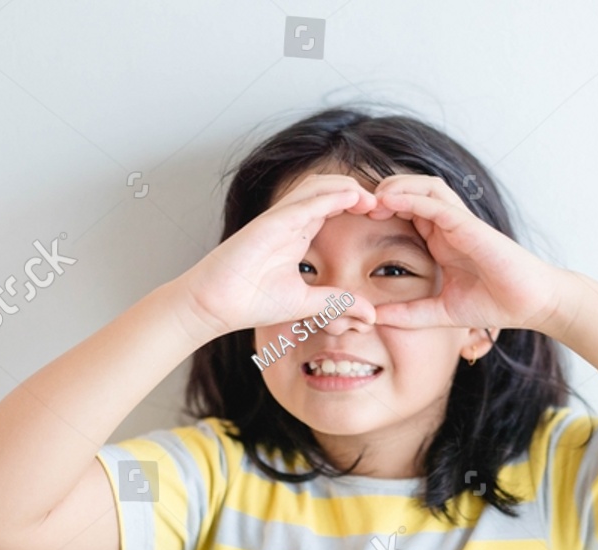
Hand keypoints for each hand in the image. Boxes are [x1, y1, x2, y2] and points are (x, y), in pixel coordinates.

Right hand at [178, 174, 379, 336]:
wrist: (213, 306)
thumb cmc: (250, 302)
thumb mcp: (306, 304)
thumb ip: (336, 303)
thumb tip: (370, 315)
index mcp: (297, 234)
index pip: (332, 207)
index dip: (357, 205)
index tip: (382, 215)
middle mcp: (290, 221)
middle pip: (328, 189)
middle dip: (357, 191)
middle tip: (384, 203)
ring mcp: (279, 219)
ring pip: (318, 186)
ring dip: (348, 187)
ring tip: (373, 198)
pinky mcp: (270, 223)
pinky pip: (305, 202)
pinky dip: (331, 195)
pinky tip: (354, 197)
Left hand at [366, 174, 570, 332]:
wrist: (531, 304)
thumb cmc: (495, 304)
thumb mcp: (441, 312)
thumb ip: (410, 314)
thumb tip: (376, 319)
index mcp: (441, 240)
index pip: (406, 212)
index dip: (380, 211)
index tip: (354, 221)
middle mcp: (448, 225)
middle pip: (411, 190)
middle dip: (382, 192)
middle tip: (356, 205)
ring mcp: (460, 222)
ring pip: (424, 187)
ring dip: (396, 187)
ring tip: (372, 198)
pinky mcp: (471, 225)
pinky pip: (437, 203)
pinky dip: (413, 198)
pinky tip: (391, 201)